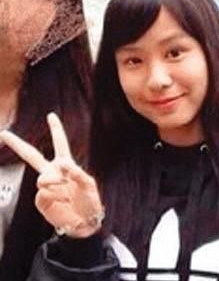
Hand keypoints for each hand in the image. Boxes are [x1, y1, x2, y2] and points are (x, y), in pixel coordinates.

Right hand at [0, 113, 103, 237]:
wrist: (84, 222)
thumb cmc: (89, 202)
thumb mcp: (89, 184)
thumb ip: (77, 172)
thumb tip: (61, 166)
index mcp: (66, 165)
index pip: (60, 144)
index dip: (56, 130)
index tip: (51, 116)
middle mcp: (53, 173)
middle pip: (32, 155)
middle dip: (17, 144)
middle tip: (3, 134)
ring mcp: (46, 186)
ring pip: (42, 179)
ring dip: (54, 183)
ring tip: (65, 190)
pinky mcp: (41, 200)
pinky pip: (43, 194)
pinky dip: (54, 196)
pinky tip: (62, 202)